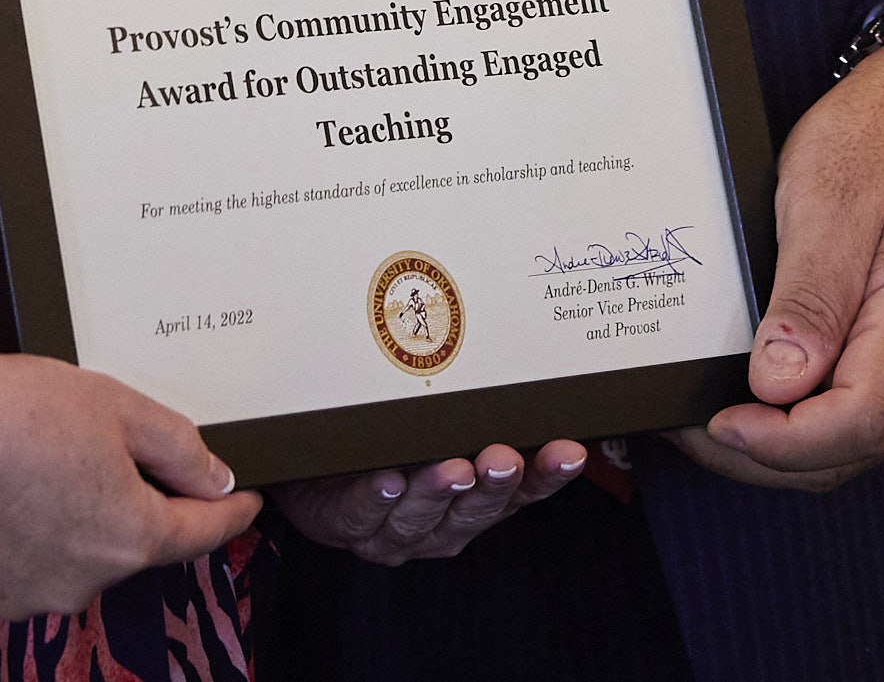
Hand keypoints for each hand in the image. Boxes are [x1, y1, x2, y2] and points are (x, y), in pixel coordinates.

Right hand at [0, 344, 259, 620]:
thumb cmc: (7, 410)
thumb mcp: (116, 405)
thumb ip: (178, 446)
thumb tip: (214, 479)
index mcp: (130, 537)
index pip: (200, 534)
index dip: (229, 513)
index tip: (246, 503)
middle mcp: (83, 582)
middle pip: (129, 542)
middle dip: (126, 500)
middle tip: (94, 444)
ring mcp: (26, 595)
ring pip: (70, 555)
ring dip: (67, 519)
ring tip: (28, 459)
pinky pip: (17, 564)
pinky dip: (18, 534)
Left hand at [276, 439, 594, 563]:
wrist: (313, 467)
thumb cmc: (388, 440)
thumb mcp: (437, 423)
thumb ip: (474, 409)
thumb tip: (518, 350)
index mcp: (473, 504)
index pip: (521, 494)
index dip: (547, 477)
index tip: (570, 452)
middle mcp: (439, 527)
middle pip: (472, 512)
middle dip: (491, 487)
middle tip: (504, 459)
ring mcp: (391, 533)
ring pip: (418, 518)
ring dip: (437, 493)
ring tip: (453, 468)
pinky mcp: (342, 526)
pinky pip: (360, 514)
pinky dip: (376, 498)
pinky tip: (389, 480)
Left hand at [669, 41, 883, 492]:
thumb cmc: (877, 144)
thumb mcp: (829, 203)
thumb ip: (810, 298)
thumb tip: (776, 385)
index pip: (858, 421)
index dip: (782, 440)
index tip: (718, 421)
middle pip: (850, 448)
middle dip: (766, 456)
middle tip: (688, 431)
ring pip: (848, 442)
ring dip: (777, 449)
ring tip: (703, 423)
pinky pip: (848, 409)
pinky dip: (795, 422)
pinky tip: (747, 399)